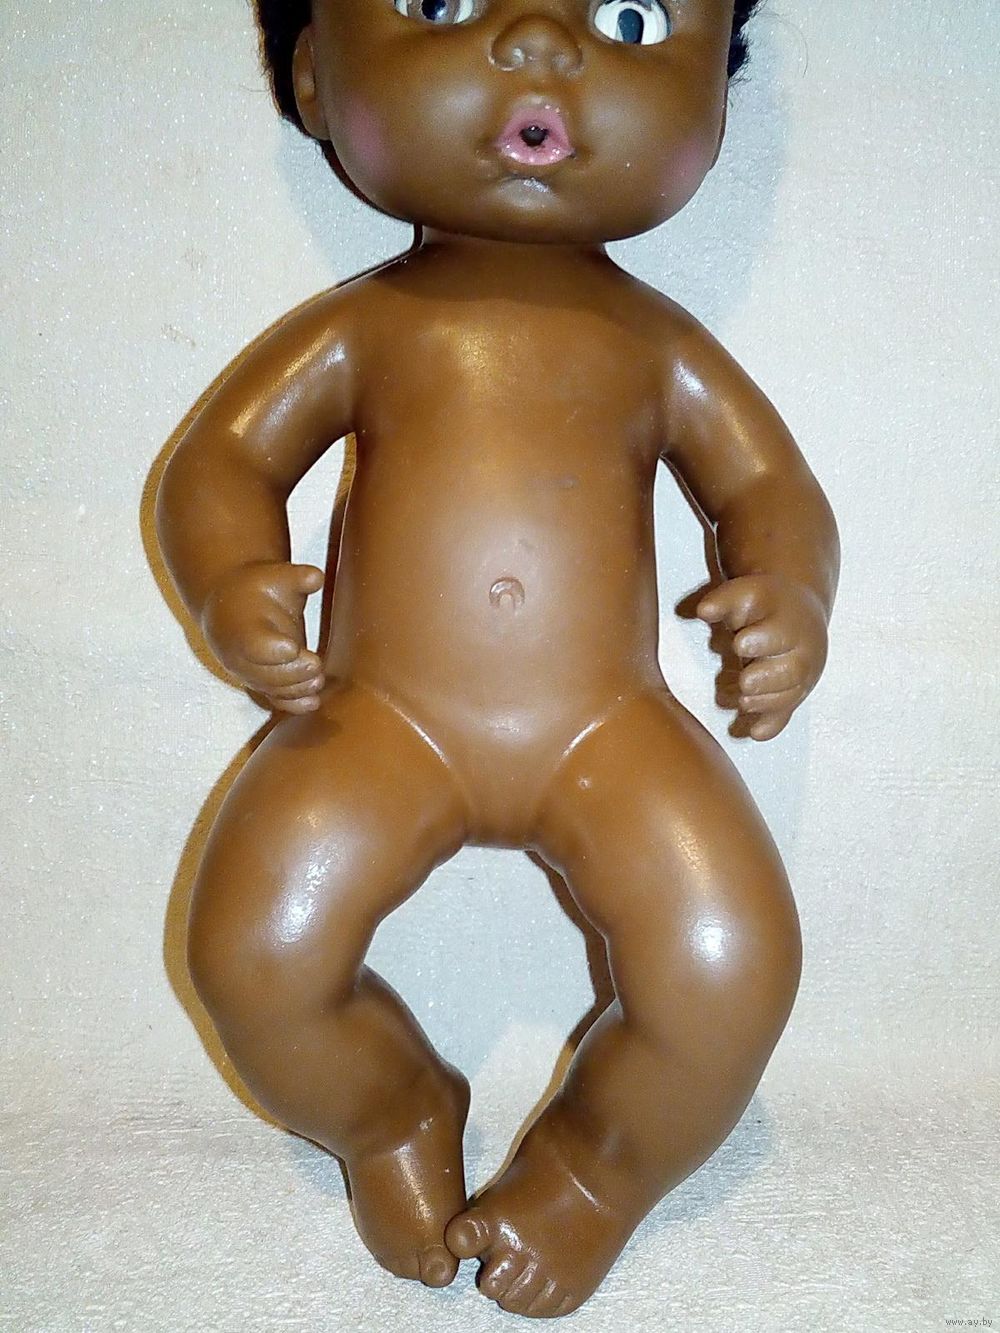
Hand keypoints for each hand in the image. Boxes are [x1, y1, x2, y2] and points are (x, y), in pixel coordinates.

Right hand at [201, 562, 324, 713]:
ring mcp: (249, 673)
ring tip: (317, 681)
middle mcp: (240, 656)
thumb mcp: (274, 575)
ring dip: (296, 689)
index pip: (254, 645)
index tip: (293, 647)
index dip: (272, 649)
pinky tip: (313, 703)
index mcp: (241, 627)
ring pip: (271, 690)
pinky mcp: (260, 683)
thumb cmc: (257, 589)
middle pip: (265, 673)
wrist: (230, 607)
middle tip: (315, 664)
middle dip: (291, 673)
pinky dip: (293, 705)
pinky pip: (274, 700)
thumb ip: (296, 576)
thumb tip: (315, 577)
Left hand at [696, 574, 827, 740]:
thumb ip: (723, 600)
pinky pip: (788, 711)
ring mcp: (801, 671)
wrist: (798, 612)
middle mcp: (801, 648)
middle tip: (745, 681)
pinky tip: (754, 732)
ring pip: (792, 693)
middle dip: (768, 678)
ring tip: (743, 701)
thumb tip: (704, 610)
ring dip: (767, 701)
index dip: (761, 640)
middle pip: (792, 668)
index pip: (779, 630)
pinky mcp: (796, 691)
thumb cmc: (764, 605)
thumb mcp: (744, 593)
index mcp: (788, 619)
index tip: (740, 644)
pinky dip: (771, 724)